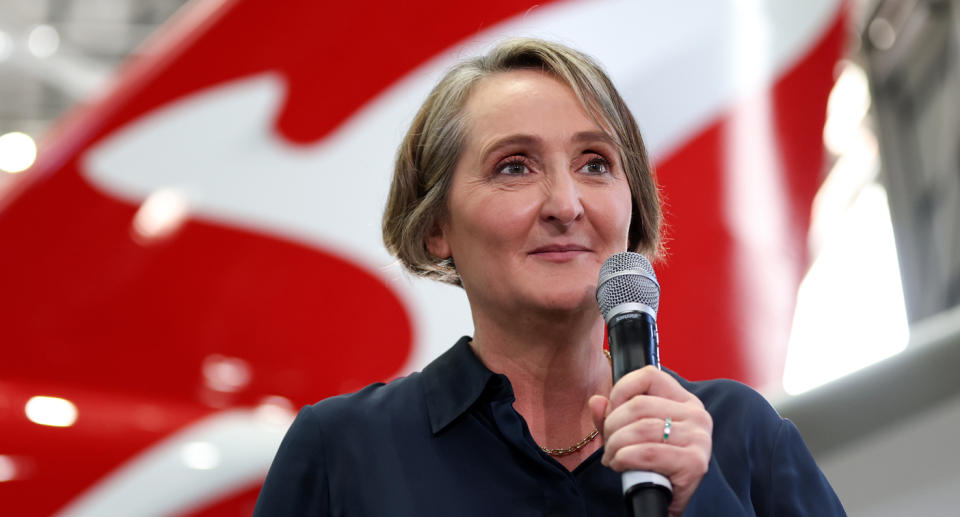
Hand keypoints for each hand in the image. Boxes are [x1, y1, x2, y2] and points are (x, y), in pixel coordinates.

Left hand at [589, 366, 711, 516]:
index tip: (610, 413)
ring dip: (615, 445)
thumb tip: (596, 402)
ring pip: (640, 429)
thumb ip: (612, 415)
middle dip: (612, 426)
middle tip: (608, 444)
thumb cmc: (652, 463)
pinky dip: (624, 458)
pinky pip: (647, 452)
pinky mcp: (695, 463)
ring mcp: (699, 438)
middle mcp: (697, 415)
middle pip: (639, 405)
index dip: (621, 391)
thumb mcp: (631, 433)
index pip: (649, 375)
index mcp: (684, 401)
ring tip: (612, 457)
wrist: (668, 499)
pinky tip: (620, 465)